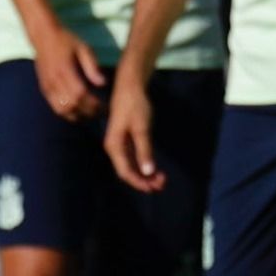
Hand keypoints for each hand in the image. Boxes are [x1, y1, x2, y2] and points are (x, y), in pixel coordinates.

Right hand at [32, 25, 105, 122]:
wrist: (43, 36)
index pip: (80, 94)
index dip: (93, 104)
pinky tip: (77, 111)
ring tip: (89, 114)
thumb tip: (102, 84)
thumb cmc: (66, 40)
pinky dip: (67, 113)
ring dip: (77, 115)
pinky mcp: (44, 89)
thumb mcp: (83, 48)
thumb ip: (92, 66)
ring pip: (62, 110)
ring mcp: (47, 86)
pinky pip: (55, 107)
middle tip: (100, 113)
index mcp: (65, 70)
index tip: (105, 107)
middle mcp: (54, 81)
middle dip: (88, 112)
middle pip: (72, 105)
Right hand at [104, 72, 164, 192]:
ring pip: (131, 166)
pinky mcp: (126, 140)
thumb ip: (144, 150)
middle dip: (144, 180)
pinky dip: (144, 164)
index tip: (154, 188)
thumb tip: (148, 172)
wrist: (130, 86)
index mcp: (114, 146)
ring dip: (145, 174)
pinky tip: (155, 168)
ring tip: (161, 179)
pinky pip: (134, 158)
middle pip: (127, 171)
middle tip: (162, 185)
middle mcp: (114, 148)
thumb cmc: (135, 106)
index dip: (139, 183)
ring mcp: (120, 144)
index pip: (125, 172)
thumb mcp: (142, 128)